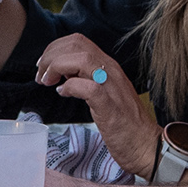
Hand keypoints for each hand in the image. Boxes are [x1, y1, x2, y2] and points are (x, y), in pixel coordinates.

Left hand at [34, 32, 158, 176]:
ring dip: (56, 67)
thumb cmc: (123, 124)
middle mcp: (111, 71)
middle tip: (41, 75)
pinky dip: (70, 87)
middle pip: (76, 45)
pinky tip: (62, 93)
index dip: (55, 48)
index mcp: (108, 67)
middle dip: (51, 55)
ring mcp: (111, 87)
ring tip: (47, 82)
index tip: (44, 65)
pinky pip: (87, 86)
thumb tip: (63, 74)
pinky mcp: (110, 106)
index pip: (78, 41)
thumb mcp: (103, 93)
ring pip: (81, 59)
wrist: (146, 145)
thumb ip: (86, 80)